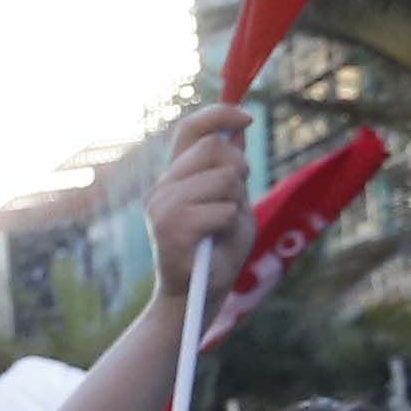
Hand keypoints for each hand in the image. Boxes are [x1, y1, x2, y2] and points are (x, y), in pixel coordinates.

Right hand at [149, 104, 252, 295]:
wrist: (196, 295)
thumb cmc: (217, 251)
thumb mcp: (231, 201)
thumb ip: (230, 169)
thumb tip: (237, 129)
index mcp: (175, 176)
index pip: (191, 128)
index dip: (220, 114)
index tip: (248, 118)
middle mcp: (163, 186)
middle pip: (214, 147)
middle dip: (239, 169)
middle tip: (234, 199)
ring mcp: (163, 205)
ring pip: (223, 177)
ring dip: (235, 201)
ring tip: (222, 225)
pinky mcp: (171, 228)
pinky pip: (223, 209)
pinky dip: (230, 224)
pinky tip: (215, 241)